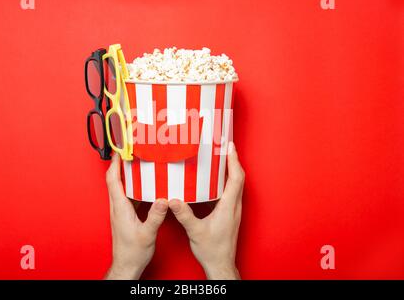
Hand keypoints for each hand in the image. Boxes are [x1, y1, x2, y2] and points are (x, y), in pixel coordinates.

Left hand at [105, 154, 167, 279]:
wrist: (126, 265)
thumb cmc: (133, 252)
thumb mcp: (147, 234)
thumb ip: (155, 216)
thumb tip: (163, 199)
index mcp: (120, 208)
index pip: (113, 180)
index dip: (114, 163)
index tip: (120, 150)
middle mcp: (117, 207)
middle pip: (114, 180)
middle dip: (120, 164)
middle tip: (129, 151)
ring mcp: (120, 211)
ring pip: (120, 187)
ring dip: (126, 174)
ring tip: (137, 163)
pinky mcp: (125, 215)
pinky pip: (127, 196)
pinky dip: (133, 186)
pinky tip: (144, 185)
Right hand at [169, 142, 243, 279]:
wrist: (220, 264)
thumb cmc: (212, 250)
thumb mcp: (195, 231)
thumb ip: (184, 215)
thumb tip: (173, 200)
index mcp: (228, 207)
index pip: (236, 178)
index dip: (234, 161)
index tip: (230, 147)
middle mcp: (234, 206)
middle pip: (239, 178)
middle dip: (233, 161)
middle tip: (225, 147)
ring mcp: (234, 210)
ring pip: (236, 185)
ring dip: (231, 170)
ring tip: (221, 159)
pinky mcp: (230, 214)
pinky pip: (232, 192)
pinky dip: (227, 181)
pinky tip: (216, 181)